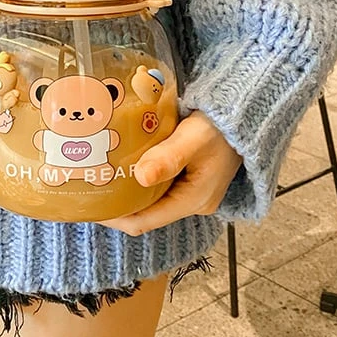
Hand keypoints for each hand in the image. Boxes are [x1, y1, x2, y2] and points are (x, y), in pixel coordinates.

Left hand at [100, 111, 242, 235]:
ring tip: (102, 173)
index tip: (91, 204)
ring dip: (128, 189)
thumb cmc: (221, 126)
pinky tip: (125, 162)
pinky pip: (160, 185)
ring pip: (151, 199)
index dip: (116, 217)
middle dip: (118, 203)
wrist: (245, 114)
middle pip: (146, 213)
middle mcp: (193, 202)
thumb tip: (140, 177)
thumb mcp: (193, 138)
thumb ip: (168, 157)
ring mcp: (193, 190)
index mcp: (193, 200)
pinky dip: (140, 177)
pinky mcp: (191, 177)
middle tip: (91, 184)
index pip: (145, 221)